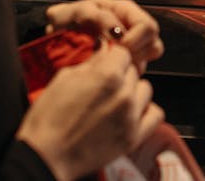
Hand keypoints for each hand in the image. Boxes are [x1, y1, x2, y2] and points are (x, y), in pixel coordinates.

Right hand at [17, 43, 164, 180]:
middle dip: (119, 73)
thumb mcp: (65, 77)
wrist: (48, 154)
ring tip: (114, 98)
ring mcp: (131, 117)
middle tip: (103, 83)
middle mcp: (124, 94)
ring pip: (145, 89)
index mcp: (107, 75)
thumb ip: (91, 62)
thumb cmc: (50, 117)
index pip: (123, 52)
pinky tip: (130, 111)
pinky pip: (155, 115)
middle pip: (133, 70)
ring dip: (132, 90)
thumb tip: (104, 50)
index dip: (112, 56)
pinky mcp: (134, 137)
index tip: (105, 62)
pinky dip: (145, 110)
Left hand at [45, 0, 163, 73]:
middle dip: (136, 54)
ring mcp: (131, 47)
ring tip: (111, 63)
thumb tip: (117, 31)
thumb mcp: (77, 12)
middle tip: (115, 57)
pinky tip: (110, 70)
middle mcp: (131, 28)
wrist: (57, 38)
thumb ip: (96, 17)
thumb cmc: (66, 22)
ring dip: (132, 65)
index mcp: (124, 11)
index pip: (147, 26)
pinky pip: (137, 72)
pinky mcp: (126, 63)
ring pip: (147, 61)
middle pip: (153, 44)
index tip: (120, 47)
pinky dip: (126, 73)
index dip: (136, 39)